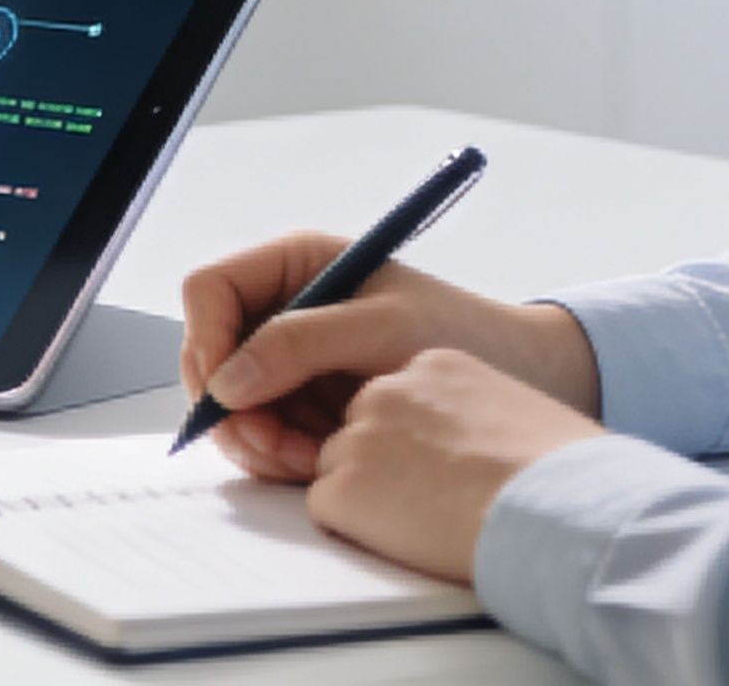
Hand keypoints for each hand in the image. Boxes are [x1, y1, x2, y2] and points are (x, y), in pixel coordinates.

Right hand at [177, 232, 600, 482]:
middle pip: (211, 354)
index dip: (207, 339)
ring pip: (231, 401)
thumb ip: (301, 344)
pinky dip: (276, 453)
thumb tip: (229, 379)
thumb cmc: (464, 333)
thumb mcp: (381, 329)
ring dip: (254, 438)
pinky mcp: (305, 402)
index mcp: (298, 265)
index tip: (227, 392)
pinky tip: (314, 462)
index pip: (211, 291)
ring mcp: (292, 358)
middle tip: (269, 445)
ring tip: (305, 458)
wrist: (521, 378)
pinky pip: (261, 430)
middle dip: (232, 405)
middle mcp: (285, 308)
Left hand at [303, 348, 606, 582]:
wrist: (555, 508)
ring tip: (425, 519)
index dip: (414, 442)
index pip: (397, 400)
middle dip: (382, 464)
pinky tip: (405, 536)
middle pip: (358, 429)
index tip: (444, 466)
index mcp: (434, 366)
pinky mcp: (342, 489)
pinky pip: (326, 509)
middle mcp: (387, 390)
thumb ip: (474, 413)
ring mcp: (360, 438)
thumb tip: (473, 446)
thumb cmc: (561, 474)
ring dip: (367, 496)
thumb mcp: (516, 411)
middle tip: (429, 498)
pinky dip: (355, 528)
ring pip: (336, 468)